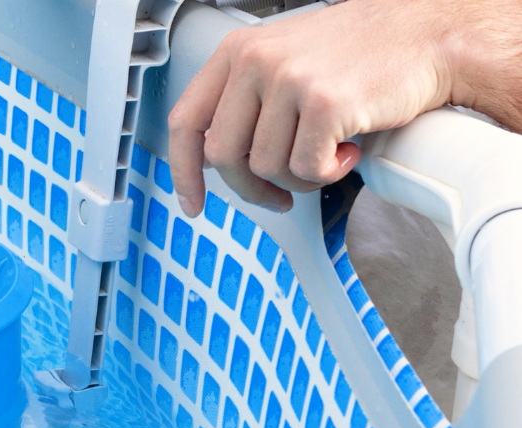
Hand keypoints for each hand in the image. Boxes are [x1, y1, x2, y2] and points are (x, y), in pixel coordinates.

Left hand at [168, 0, 521, 217]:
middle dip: (252, 187)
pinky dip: (329, 173)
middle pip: (224, 157)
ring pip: (267, 167)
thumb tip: (218, 158)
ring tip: (329, 153)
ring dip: (300, 177)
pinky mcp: (325, 103)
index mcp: (238, 51)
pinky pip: (306, 169)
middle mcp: (256, 61)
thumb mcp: (286, 60)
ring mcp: (289, 80)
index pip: (186, 122)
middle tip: (281, 195)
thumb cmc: (362, 54)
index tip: (193, 204)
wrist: (429, 36)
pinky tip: (349, 150)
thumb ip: (246, 100)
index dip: (184, 172)